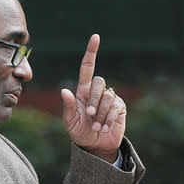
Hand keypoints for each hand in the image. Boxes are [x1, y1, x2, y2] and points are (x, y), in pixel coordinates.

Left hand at [61, 34, 125, 162]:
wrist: (95, 145)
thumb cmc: (79, 132)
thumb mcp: (70, 121)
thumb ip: (67, 107)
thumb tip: (64, 91)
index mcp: (83, 91)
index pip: (87, 67)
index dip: (91, 52)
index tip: (95, 37)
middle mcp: (97, 91)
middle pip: (98, 82)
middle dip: (93, 100)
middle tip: (88, 116)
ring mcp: (110, 98)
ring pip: (107, 96)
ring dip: (100, 113)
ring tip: (96, 126)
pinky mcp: (120, 107)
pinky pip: (115, 107)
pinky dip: (108, 119)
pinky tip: (104, 127)